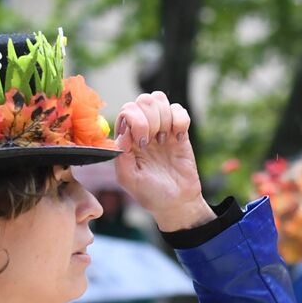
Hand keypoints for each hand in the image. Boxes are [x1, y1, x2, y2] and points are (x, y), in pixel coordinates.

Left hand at [112, 91, 213, 231]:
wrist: (177, 203)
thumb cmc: (150, 194)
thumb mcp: (129, 179)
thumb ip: (121, 155)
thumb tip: (124, 132)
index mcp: (127, 138)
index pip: (127, 110)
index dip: (136, 121)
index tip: (143, 143)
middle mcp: (142, 129)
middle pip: (143, 100)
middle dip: (151, 118)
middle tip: (154, 141)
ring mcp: (162, 128)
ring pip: (160, 99)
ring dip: (165, 118)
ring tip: (166, 140)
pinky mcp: (180, 131)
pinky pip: (179, 110)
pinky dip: (180, 121)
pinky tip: (179, 139)